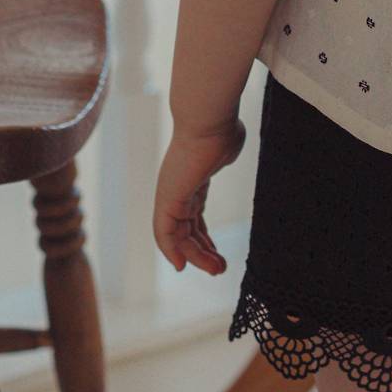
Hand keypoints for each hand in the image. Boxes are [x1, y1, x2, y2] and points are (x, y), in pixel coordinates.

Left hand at [153, 117, 245, 274]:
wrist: (209, 121)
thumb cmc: (221, 130)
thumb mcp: (226, 149)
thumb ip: (222, 156)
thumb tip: (225, 150)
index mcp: (193, 179)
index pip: (193, 216)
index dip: (201, 237)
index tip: (215, 253)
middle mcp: (178, 189)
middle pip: (187, 229)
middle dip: (203, 251)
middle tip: (220, 268)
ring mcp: (171, 194)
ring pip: (178, 235)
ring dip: (196, 255)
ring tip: (218, 270)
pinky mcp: (167, 199)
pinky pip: (165, 232)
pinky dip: (171, 250)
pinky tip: (181, 265)